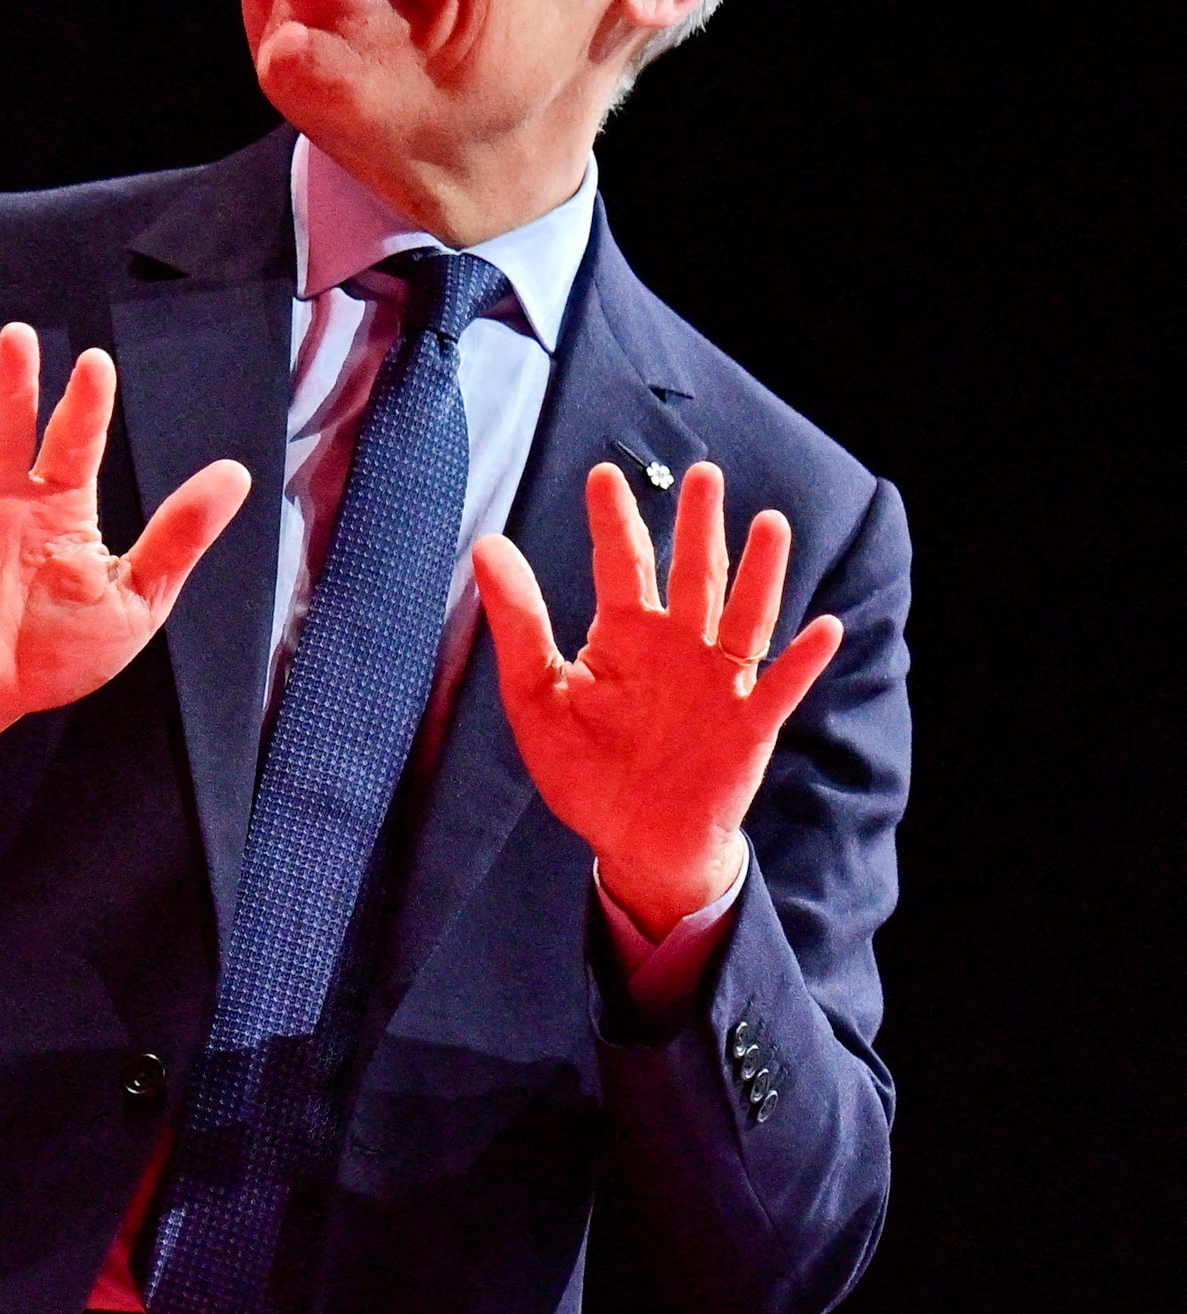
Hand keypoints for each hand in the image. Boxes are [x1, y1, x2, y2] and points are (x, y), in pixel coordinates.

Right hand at [0, 323, 249, 772]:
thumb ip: (179, 537)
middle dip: (12, 388)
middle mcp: (5, 509)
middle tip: (18, 337)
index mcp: (59, 508)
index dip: (85, 405)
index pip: (74, 444)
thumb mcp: (137, 596)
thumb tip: (236, 473)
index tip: (97, 363)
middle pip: (7, 435)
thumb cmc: (58, 645)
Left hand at [471, 461, 844, 939]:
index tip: (604, 474)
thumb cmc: (584, 769)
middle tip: (704, 473)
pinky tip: (825, 626)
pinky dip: (802, 660)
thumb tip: (487, 545)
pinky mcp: (747, 727)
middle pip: (694, 575)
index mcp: (626, 637)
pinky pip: (778, 687)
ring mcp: (717, 684)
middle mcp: (677, 649)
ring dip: (759, 572)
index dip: (615, 521)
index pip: (622, 564)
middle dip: (699, 526)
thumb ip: (518, 621)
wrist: (633, 840)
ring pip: (744, 615)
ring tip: (769, 521)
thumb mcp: (536, 693)